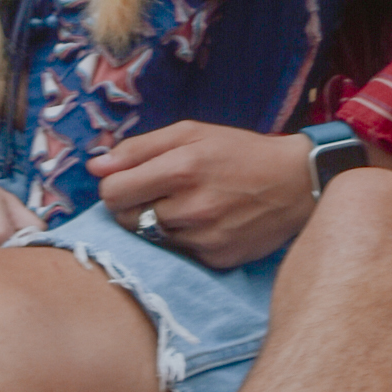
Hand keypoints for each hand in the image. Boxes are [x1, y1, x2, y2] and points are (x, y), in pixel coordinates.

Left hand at [92, 122, 315, 269]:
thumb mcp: (191, 132)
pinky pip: (179, 253)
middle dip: (134, 205)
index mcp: (181, 167)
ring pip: (151, 237)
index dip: (115, 186)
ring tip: (188, 205)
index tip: (130, 181)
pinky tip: (207, 222)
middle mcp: (191, 206)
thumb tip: (95, 167)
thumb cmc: (239, 152)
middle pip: (126, 219)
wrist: (296, 183)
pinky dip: (185, 239)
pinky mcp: (217, 259)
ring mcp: (205, 237)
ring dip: (159, 223)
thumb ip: (138, 148)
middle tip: (159, 192)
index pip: (112, 192)